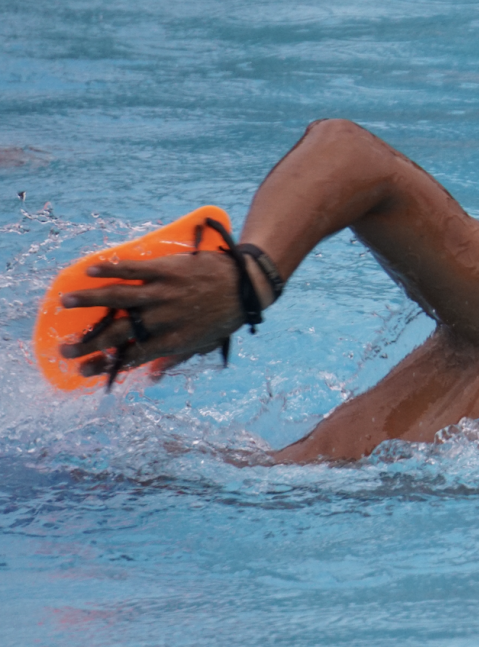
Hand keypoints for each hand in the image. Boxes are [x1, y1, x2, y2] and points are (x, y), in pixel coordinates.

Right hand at [59, 252, 245, 378]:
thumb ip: (176, 360)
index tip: (81, 371)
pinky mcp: (166, 269)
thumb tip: (151, 377)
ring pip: (119, 297)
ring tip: (65, 302)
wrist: (246, 285)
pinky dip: (111, 269)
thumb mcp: (205, 345)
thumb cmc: (225, 317)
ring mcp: (163, 292)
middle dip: (88, 343)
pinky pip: (133, 268)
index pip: (131, 356)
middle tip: (64, 349)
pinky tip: (89, 271)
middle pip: (118, 333)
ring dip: (89, 299)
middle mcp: (163, 318)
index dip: (105, 365)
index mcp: (171, 340)